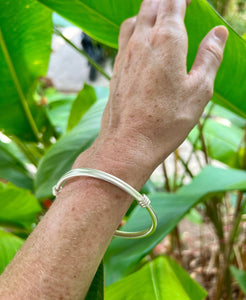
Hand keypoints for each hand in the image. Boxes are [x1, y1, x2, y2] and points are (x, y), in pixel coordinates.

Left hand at [97, 0, 227, 172]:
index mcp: (167, 41)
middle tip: (177, 3)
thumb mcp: (199, 91)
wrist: (128, 143)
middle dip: (165, 0)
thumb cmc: (166, 121)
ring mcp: (125, 55)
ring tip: (158, 14)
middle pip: (151, 5)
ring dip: (147, 11)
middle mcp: (142, 42)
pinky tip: (139, 42)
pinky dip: (134, 30)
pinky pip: (124, 39)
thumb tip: (218, 32)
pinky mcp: (116, 70)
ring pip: (135, 19)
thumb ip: (210, 57)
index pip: (173, 2)